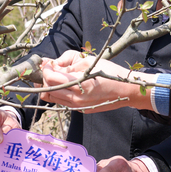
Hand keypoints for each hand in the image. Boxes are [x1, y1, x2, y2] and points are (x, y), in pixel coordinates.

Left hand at [39, 52, 153, 113]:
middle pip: (46, 90)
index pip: (50, 78)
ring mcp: (78, 107)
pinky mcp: (81, 110)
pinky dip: (59, 93)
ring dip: (50, 87)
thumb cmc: (109, 72)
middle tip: (50, 69)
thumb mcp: (89, 61)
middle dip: (44, 78)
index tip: (48, 63)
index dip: (45, 69)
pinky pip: (63, 102)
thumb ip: (68, 62)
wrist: (126, 90)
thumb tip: (52, 64)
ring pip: (52, 99)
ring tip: (57, 77)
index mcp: (77, 84)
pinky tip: (67, 85)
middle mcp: (75, 98)